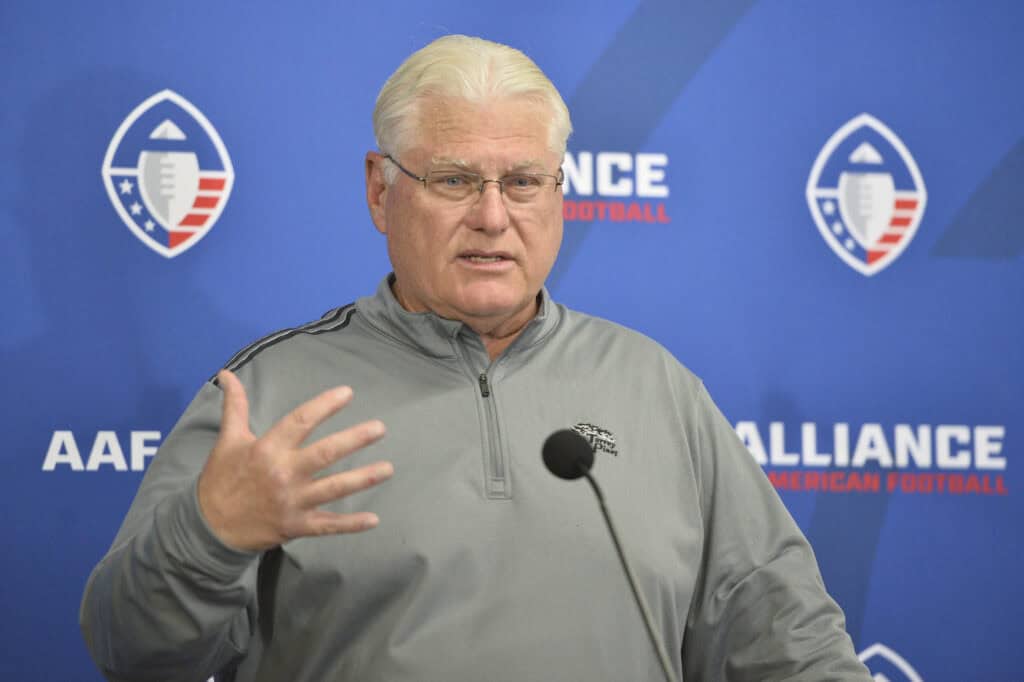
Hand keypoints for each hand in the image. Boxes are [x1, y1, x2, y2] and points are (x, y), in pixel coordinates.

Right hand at [196, 370, 393, 551]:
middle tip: (380, 428)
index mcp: (267, 449)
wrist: (209, 527)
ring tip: (388, 468)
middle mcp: (283, 474)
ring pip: (334, 488)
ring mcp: (292, 502)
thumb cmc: (222, 479)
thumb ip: (235, 406)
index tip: (347, 393)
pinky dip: (350, 524)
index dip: (324, 406)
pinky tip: (373, 520)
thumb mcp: (228, 440)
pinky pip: (328, 525)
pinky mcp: (296, 526)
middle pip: (325, 454)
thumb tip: (227, 374)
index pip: (301, 421)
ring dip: (363, 478)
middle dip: (354, 440)